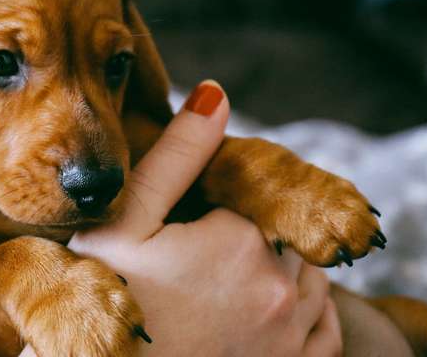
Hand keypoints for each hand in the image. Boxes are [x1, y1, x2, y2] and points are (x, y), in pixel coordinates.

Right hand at [65, 81, 341, 355]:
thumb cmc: (103, 298)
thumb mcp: (124, 220)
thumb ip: (174, 156)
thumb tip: (216, 94)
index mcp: (239, 240)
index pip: (254, 196)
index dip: (218, 207)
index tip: (183, 231)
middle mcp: (278, 286)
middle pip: (282, 235)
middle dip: (249, 236)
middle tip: (196, 260)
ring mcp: (289, 334)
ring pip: (309, 276)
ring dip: (281, 269)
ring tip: (223, 283)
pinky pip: (323, 328)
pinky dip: (308, 311)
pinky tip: (269, 310)